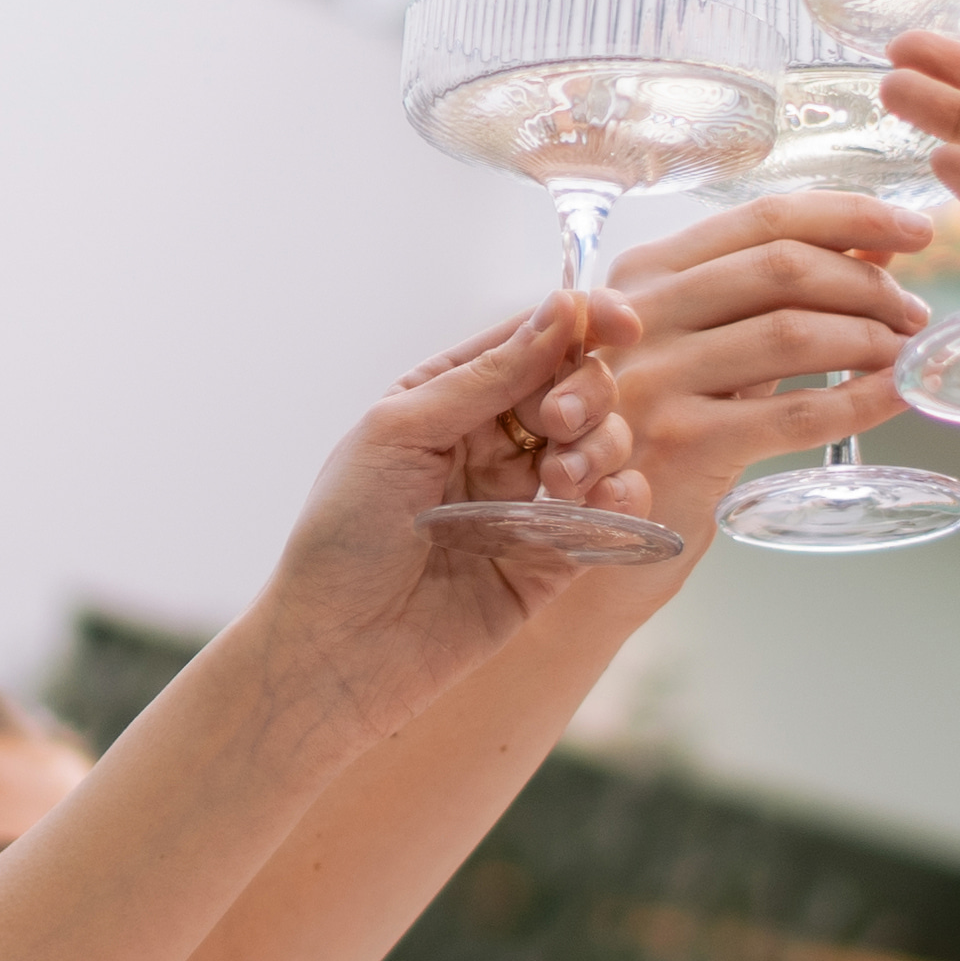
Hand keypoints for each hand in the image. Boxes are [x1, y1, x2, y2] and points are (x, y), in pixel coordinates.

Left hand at [247, 291, 651, 737]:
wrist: (337, 651)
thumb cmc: (343, 536)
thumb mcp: (401, 432)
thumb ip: (488, 376)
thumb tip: (563, 309)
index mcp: (449, 400)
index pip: (532, 342)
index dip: (584, 324)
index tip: (622, 324)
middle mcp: (492, 444)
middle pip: (578, 387)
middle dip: (584, 393)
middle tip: (558, 422)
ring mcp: (525, 502)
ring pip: (602, 445)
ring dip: (599, 447)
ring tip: (560, 481)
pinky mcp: (551, 561)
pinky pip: (610, 516)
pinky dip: (622, 498)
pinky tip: (604, 501)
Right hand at [607, 195, 935, 498]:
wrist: (602, 535)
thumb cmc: (665, 432)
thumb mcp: (715, 347)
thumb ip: (784, 296)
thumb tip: (879, 250)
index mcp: (646, 273)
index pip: (763, 219)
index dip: (848, 217)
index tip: (912, 230)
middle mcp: (641, 315)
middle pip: (782, 268)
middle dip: (868, 285)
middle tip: (913, 312)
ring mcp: (656, 378)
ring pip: (792, 333)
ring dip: (871, 338)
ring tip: (908, 352)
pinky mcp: (682, 444)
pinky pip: (797, 413)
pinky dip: (863, 400)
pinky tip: (900, 395)